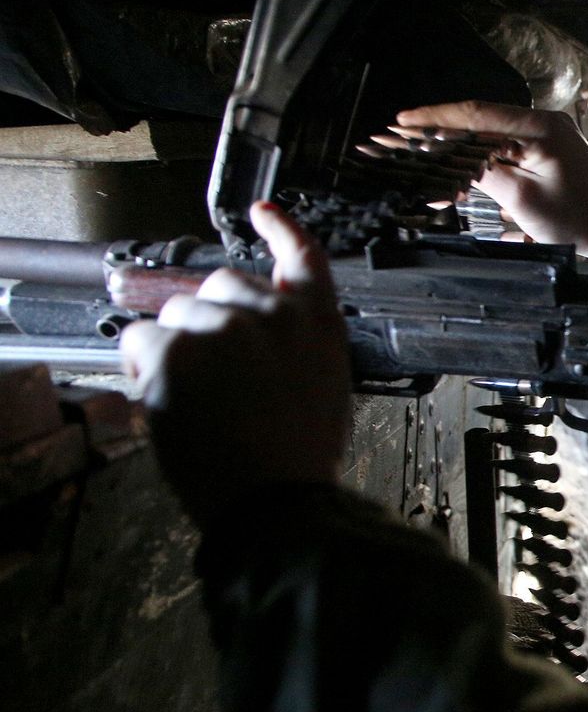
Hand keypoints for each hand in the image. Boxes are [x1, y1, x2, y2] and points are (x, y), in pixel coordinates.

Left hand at [119, 202, 351, 516]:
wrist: (274, 498)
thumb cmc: (298, 457)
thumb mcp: (324, 387)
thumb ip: (296, 346)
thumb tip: (254, 336)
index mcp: (318, 325)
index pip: (304, 259)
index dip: (283, 231)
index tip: (264, 213)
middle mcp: (273, 314)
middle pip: (221, 287)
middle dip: (210, 320)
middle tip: (213, 373)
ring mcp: (222, 328)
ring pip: (177, 314)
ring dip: (175, 348)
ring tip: (194, 399)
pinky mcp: (175, 349)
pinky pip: (139, 340)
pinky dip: (140, 367)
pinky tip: (163, 397)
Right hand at [393, 101, 587, 263]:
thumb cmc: (577, 220)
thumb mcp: (521, 198)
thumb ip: (481, 172)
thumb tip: (445, 157)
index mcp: (541, 127)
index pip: (477, 114)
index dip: (435, 118)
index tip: (403, 121)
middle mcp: (544, 123)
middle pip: (479, 121)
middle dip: (438, 131)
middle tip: (400, 137)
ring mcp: (545, 137)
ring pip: (487, 135)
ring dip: (455, 148)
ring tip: (419, 155)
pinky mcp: (545, 152)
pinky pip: (502, 149)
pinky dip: (477, 160)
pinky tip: (453, 173)